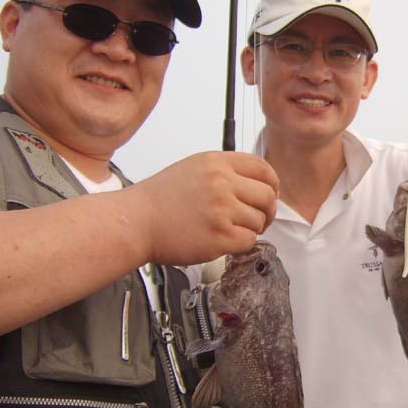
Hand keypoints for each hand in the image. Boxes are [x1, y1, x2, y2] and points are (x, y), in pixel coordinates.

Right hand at [134, 151, 278, 265]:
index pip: (263, 169)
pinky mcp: (219, 236)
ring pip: (259, 221)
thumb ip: (225, 172)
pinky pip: (248, 241)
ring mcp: (221, 210)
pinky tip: (225, 241)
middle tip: (257, 219)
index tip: (269, 195)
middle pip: (268, 196)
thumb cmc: (160, 199)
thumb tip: (255, 185)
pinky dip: (241, 244)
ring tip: (231, 230)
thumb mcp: (194, 169)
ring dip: (251, 229)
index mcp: (217, 163)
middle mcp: (222, 183)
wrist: (136, 221)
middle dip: (267, 211)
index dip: (272, 185)